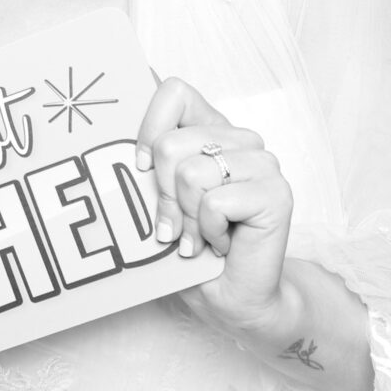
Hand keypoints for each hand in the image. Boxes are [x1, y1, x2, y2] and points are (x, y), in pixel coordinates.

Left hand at [136, 77, 294, 336]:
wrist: (231, 299)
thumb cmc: (189, 247)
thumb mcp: (156, 199)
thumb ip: (145, 163)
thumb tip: (113, 138)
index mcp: (210, 131)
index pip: (175, 92)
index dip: (148, 128)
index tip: (142, 167)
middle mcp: (240, 140)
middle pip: (172, 143)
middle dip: (163, 194)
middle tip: (175, 225)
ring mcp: (263, 164)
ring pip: (192, 173)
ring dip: (187, 218)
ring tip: (197, 237)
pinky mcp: (277, 193)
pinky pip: (216, 200)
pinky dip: (208, 231)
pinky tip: (220, 244)